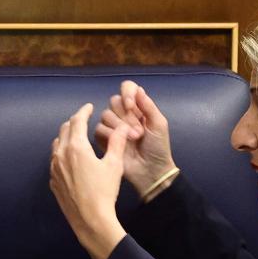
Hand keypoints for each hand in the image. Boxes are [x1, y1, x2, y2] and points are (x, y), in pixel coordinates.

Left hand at [50, 103, 127, 258]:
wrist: (90, 219)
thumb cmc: (104, 192)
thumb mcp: (114, 165)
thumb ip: (117, 143)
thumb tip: (122, 127)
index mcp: (76, 147)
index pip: (77, 121)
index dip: (84, 111)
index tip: (89, 108)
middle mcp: (61, 155)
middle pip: (64, 130)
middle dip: (74, 122)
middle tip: (83, 120)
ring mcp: (54, 169)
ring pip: (57, 145)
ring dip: (66, 137)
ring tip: (76, 137)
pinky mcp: (53, 181)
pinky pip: (54, 161)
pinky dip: (61, 154)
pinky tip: (70, 159)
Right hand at [94, 80, 177, 201]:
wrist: (150, 170)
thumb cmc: (158, 147)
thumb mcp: (158, 124)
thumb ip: (148, 105)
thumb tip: (138, 88)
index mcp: (138, 107)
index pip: (127, 88)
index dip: (127, 93)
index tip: (131, 106)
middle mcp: (123, 113)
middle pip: (114, 101)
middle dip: (126, 116)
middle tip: (138, 131)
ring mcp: (112, 126)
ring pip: (105, 114)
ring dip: (119, 126)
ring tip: (133, 139)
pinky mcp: (103, 139)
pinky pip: (99, 129)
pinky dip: (109, 134)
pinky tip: (119, 143)